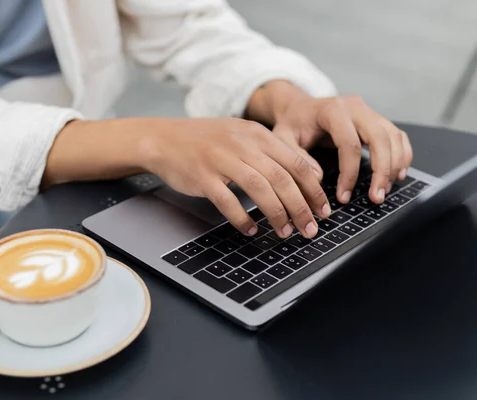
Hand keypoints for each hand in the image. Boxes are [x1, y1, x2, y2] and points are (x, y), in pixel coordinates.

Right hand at [140, 118, 330, 237]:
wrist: (164, 139)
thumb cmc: (206, 141)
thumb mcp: (243, 136)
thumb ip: (274, 152)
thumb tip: (310, 174)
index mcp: (256, 134)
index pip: (296, 162)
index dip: (313, 189)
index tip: (322, 210)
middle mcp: (242, 144)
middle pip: (282, 178)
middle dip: (301, 207)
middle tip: (310, 229)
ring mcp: (221, 159)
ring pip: (260, 189)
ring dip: (277, 215)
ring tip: (284, 232)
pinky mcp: (202, 177)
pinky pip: (228, 201)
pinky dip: (242, 218)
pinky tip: (251, 229)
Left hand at [245, 80, 412, 203]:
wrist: (298, 108)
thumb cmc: (291, 124)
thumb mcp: (283, 139)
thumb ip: (296, 157)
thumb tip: (318, 178)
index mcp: (332, 110)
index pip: (349, 144)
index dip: (349, 173)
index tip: (343, 196)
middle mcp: (355, 107)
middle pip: (379, 138)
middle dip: (381, 171)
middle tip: (377, 197)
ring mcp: (369, 111)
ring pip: (392, 137)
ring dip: (393, 165)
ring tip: (384, 191)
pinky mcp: (376, 119)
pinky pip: (397, 136)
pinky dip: (402, 155)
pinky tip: (397, 174)